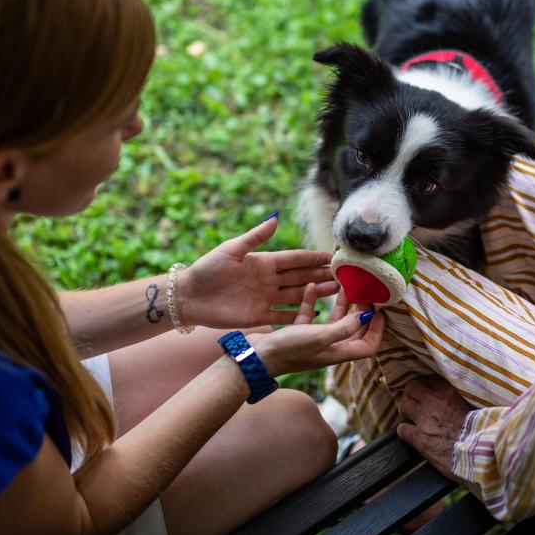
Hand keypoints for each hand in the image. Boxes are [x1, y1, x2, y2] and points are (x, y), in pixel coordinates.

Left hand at [179, 217, 339, 328]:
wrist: (189, 297)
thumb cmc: (207, 269)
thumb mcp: (231, 249)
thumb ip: (255, 237)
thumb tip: (276, 218)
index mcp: (264, 262)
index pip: (295, 259)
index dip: (313, 257)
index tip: (332, 255)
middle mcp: (268, 280)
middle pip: (301, 277)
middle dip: (322, 275)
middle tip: (344, 275)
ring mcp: (265, 298)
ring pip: (297, 296)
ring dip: (316, 294)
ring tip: (337, 291)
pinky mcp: (259, 316)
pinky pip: (283, 316)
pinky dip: (299, 315)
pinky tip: (316, 314)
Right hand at [248, 284, 383, 376]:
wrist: (256, 357)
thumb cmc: (289, 350)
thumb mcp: (320, 337)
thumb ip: (345, 327)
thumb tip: (366, 317)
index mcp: (338, 353)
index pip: (367, 346)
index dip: (376, 331)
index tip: (379, 311)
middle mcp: (328, 348)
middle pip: (352, 330)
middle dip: (360, 312)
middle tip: (364, 291)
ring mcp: (313, 341)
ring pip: (333, 320)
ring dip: (339, 304)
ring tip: (343, 283)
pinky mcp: (297, 333)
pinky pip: (309, 316)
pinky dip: (312, 302)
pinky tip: (312, 287)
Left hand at [396, 376, 471, 479]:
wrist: (479, 455)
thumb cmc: (481, 431)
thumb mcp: (475, 405)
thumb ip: (462, 397)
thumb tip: (457, 398)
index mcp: (450, 392)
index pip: (429, 379)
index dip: (426, 387)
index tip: (427, 393)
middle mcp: (434, 402)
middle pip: (411, 388)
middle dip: (411, 396)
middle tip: (416, 405)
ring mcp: (425, 419)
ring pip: (403, 406)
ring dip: (407, 412)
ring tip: (412, 419)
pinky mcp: (419, 438)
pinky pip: (402, 429)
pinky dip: (405, 431)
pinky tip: (412, 435)